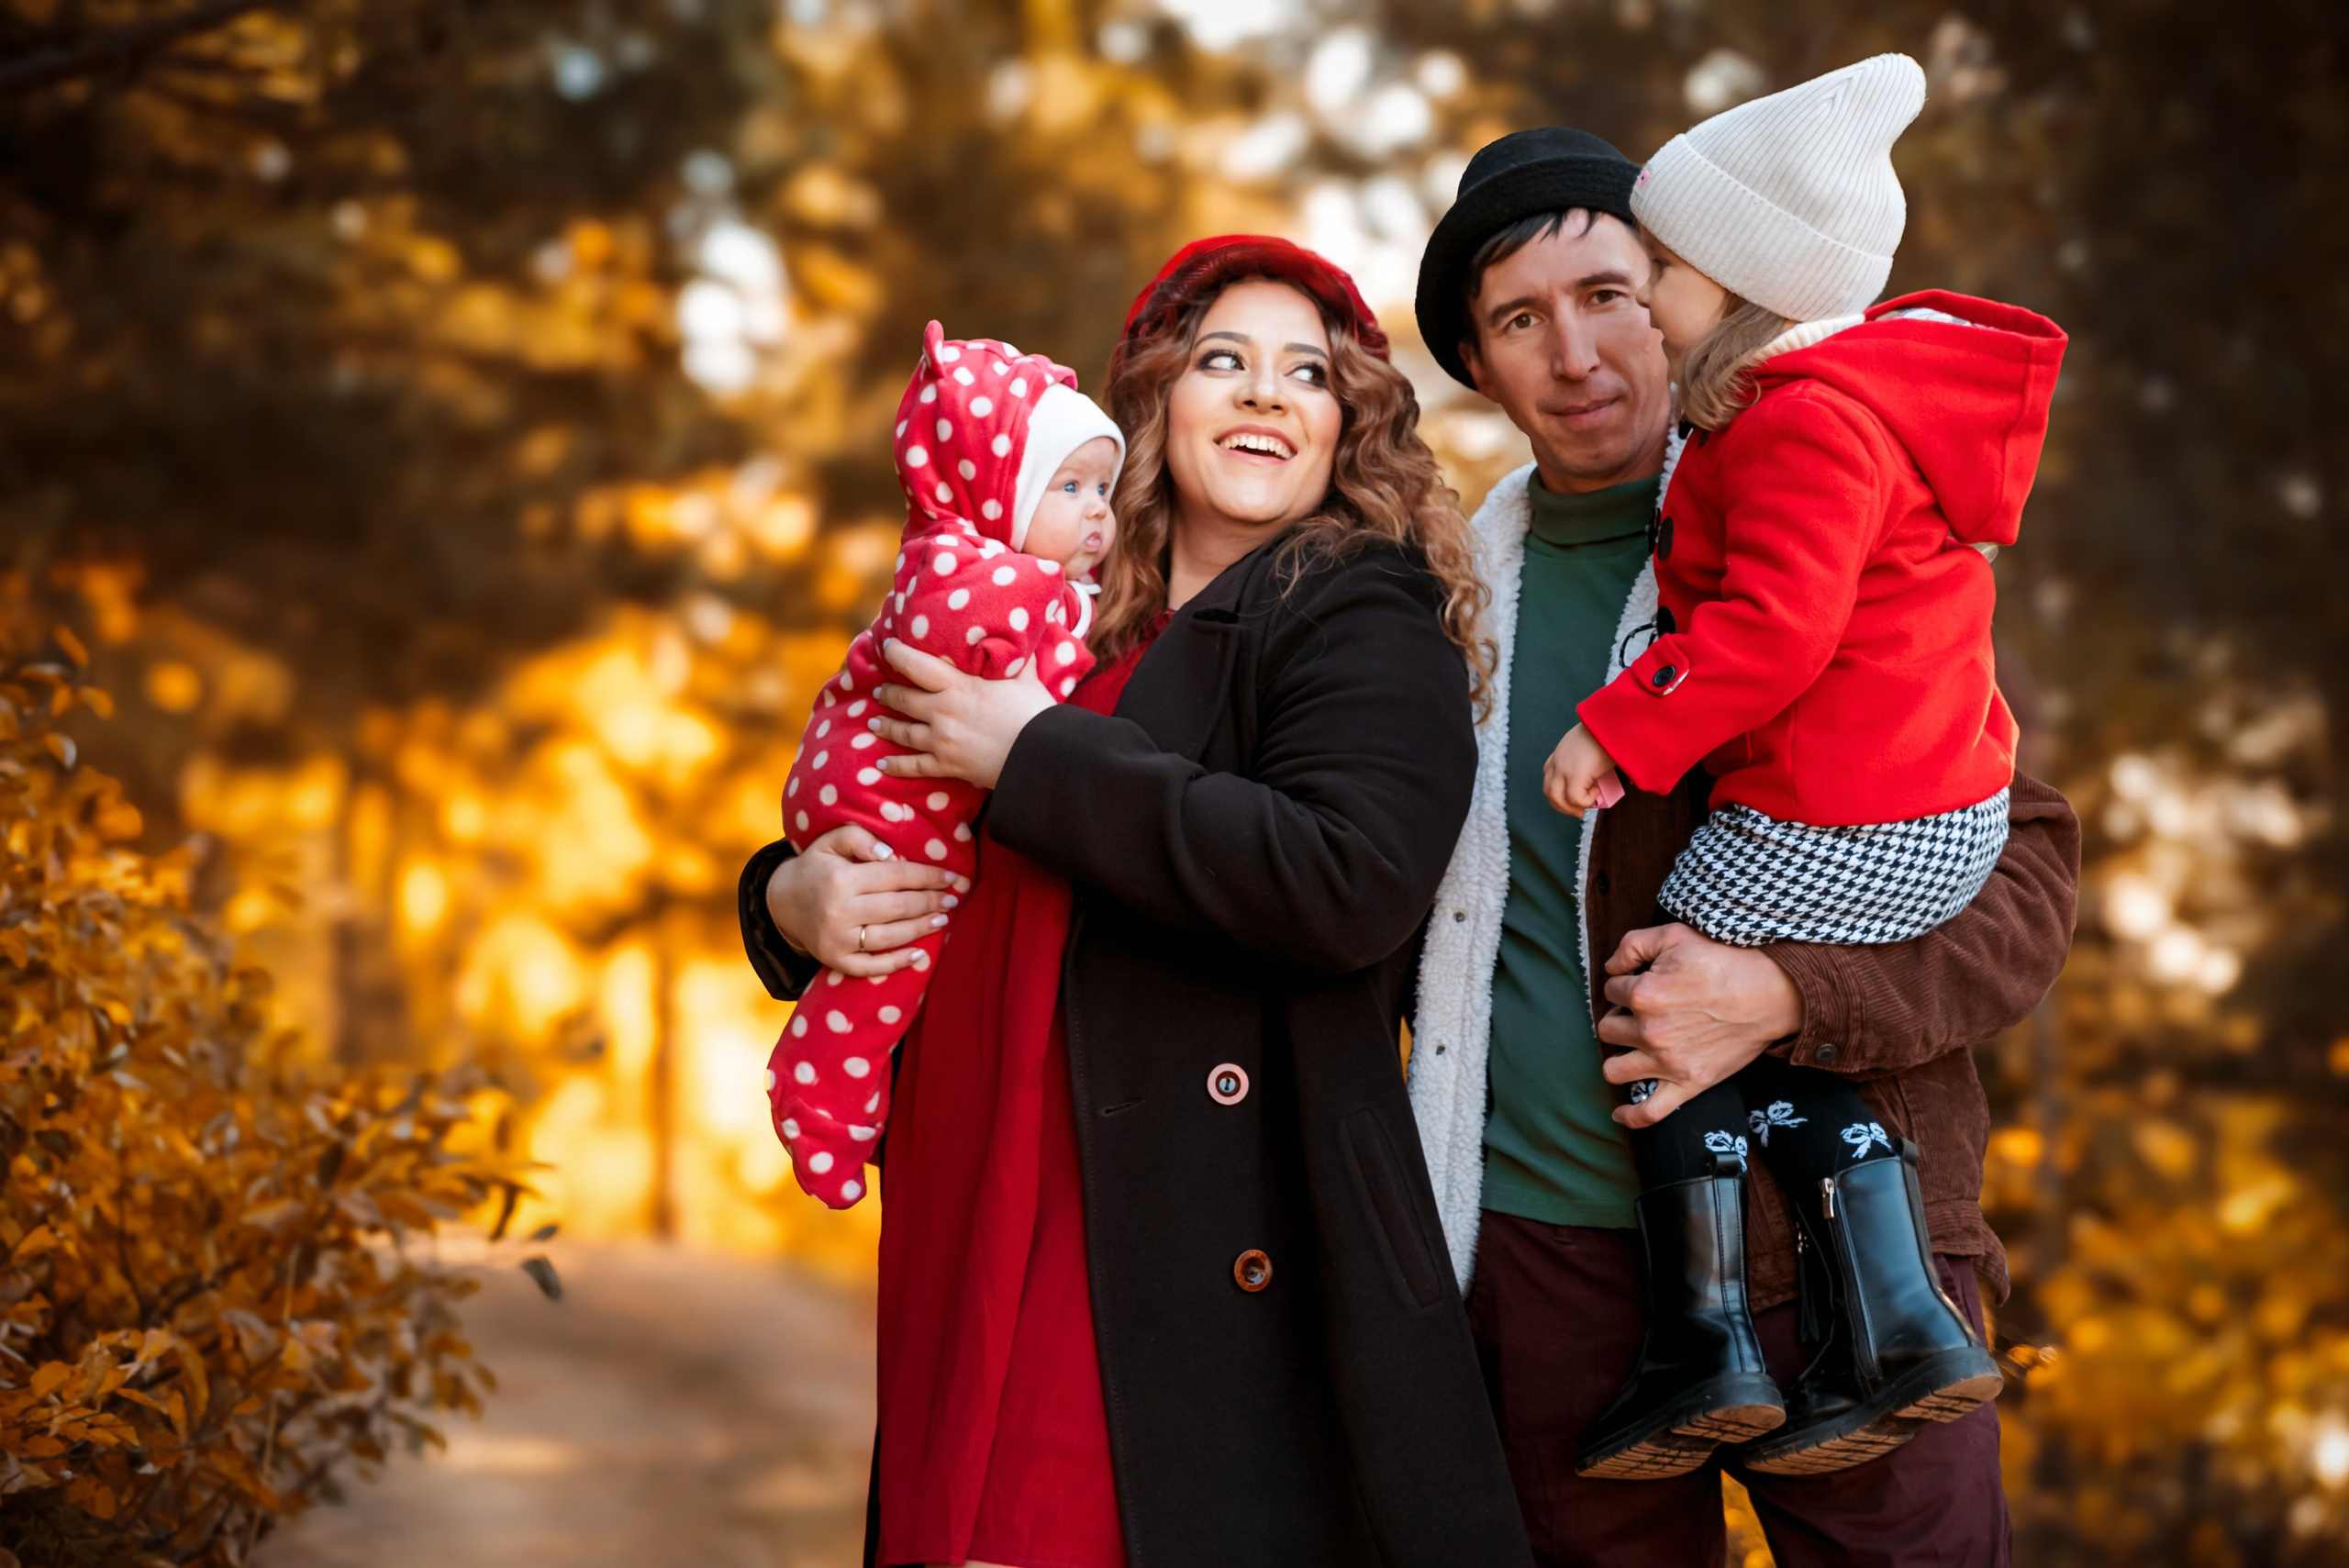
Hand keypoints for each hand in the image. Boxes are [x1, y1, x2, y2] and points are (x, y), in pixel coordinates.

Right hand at [765, 824, 967, 977]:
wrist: (781, 903)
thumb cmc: (815, 868)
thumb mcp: (829, 842)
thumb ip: (859, 838)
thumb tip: (892, 854)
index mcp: (842, 879)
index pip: (896, 876)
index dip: (927, 876)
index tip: (951, 877)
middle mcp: (839, 911)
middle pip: (897, 907)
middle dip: (930, 902)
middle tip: (953, 899)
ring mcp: (837, 940)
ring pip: (890, 937)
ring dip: (921, 929)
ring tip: (943, 920)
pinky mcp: (835, 960)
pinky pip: (870, 967)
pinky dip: (896, 963)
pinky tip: (919, 955)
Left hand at [869, 639, 1055, 789]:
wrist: (1040, 757)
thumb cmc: (1036, 715)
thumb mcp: (1025, 679)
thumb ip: (1016, 660)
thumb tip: (1024, 635)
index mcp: (959, 686)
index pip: (917, 665)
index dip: (897, 655)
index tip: (886, 649)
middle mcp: (943, 711)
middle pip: (904, 699)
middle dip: (888, 693)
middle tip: (878, 690)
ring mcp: (942, 740)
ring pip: (903, 732)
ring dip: (886, 727)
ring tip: (874, 724)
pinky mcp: (947, 765)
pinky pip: (914, 766)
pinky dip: (896, 766)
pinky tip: (882, 765)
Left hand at [1543, 723, 1621, 816]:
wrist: (1612, 724)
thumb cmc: (1606, 734)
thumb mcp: (1588, 746)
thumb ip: (1584, 760)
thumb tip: (1595, 779)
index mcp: (1558, 755)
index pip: (1549, 780)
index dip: (1558, 795)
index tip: (1571, 803)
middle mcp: (1556, 762)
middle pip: (1549, 792)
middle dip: (1562, 807)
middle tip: (1578, 812)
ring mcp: (1563, 768)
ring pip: (1558, 799)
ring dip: (1572, 808)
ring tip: (1588, 805)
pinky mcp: (1575, 774)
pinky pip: (1575, 798)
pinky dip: (1586, 800)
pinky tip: (1596, 791)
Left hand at [1596, 923, 1805, 1128]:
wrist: (1771, 993)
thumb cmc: (1725, 960)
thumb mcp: (1675, 935)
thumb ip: (1632, 945)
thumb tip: (1611, 967)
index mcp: (1643, 994)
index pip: (1611, 991)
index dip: (1624, 984)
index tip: (1643, 982)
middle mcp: (1650, 1031)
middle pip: (1608, 1030)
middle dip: (1620, 1018)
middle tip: (1641, 1012)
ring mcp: (1668, 1062)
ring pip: (1615, 1069)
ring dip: (1619, 1056)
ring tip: (1633, 1046)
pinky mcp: (1689, 1083)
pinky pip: (1649, 1112)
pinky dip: (1631, 1115)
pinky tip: (1620, 1113)